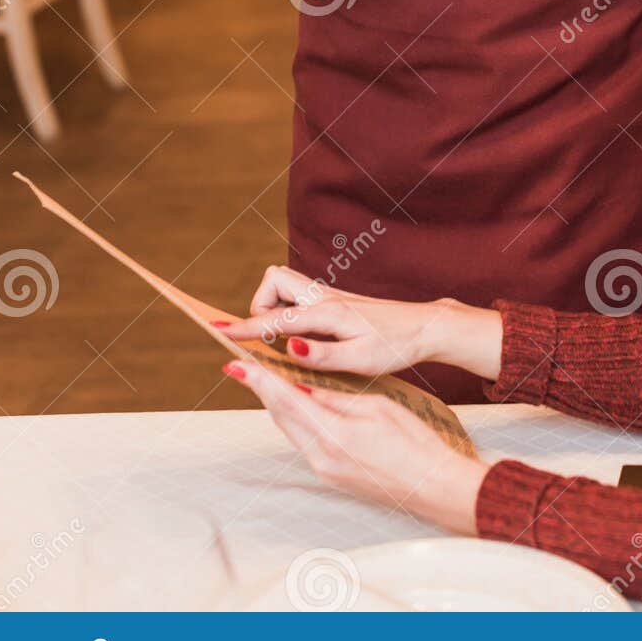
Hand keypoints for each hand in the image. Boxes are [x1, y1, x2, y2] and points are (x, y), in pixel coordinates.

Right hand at [218, 264, 502, 382]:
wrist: (424, 328)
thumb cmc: (394, 346)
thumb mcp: (360, 360)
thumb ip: (321, 355)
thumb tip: (287, 348)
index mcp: (328, 313)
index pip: (276, 318)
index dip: (246, 327)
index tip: (217, 331)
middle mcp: (325, 298)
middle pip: (275, 281)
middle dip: (260, 305)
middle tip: (267, 339)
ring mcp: (330, 296)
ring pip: (286, 285)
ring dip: (274, 306)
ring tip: (284, 342)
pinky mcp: (335, 301)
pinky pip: (299, 297)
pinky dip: (288, 311)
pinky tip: (301, 338)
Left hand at [224, 365, 488, 532]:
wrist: (433, 486)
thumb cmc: (414, 443)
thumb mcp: (377, 407)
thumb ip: (336, 399)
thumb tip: (306, 391)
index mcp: (333, 435)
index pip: (286, 401)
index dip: (259, 381)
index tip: (236, 363)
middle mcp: (321, 457)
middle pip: (281, 417)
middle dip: (262, 389)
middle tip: (245, 364)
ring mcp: (325, 470)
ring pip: (290, 429)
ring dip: (276, 404)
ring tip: (264, 379)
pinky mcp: (331, 475)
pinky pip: (303, 441)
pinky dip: (294, 420)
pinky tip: (294, 405)